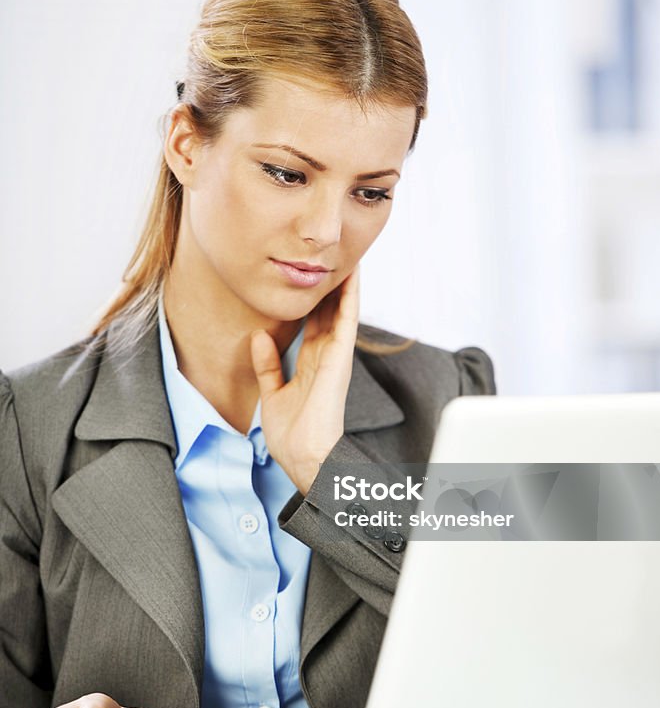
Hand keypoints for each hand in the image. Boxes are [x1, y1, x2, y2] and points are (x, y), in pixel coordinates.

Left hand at [251, 264, 359, 495]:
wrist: (305, 456)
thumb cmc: (292, 434)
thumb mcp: (271, 393)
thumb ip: (267, 364)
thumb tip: (259, 336)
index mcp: (311, 362)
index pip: (313, 322)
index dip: (313, 299)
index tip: (309, 275)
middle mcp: (326, 355)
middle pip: (328, 310)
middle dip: (329, 283)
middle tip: (329, 253)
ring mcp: (335, 354)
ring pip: (341, 308)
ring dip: (345, 281)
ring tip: (346, 251)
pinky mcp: (340, 357)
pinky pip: (347, 320)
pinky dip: (350, 296)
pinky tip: (353, 273)